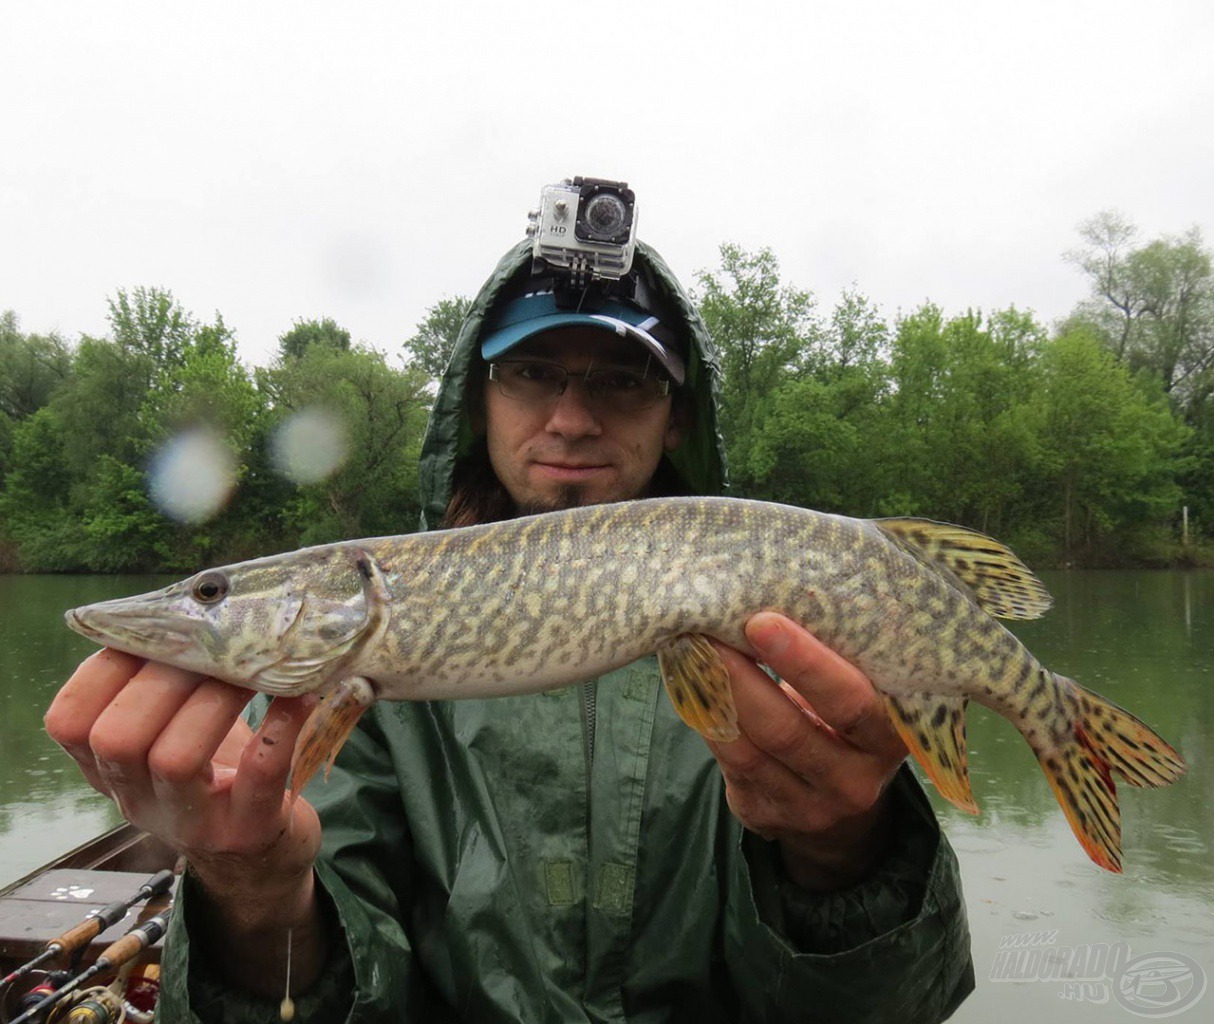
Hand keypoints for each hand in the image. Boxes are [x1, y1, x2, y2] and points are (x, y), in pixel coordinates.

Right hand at [44, 648, 321, 929]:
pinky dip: (279, 730)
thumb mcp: (178, 734)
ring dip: (215, 700)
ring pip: (174, 759)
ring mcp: (192, 823)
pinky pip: (259, 778)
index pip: (69, 721)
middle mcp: (139, 799)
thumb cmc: (219, 774)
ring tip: (256, 672)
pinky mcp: (250, 832)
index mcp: (111, 768)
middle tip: (213, 651)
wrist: (262, 858)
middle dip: (163, 680)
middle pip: (116, 737)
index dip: (102, 671)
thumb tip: (192, 601)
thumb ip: (169, 683)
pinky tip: (299, 698)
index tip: (153, 635)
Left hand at [708, 613, 907, 890]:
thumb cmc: (846, 717)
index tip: (763, 621)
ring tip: (690, 648)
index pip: (853, 703)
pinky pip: (729, 764)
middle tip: (709, 631)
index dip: (807, 664)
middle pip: (790, 732)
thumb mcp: (863, 691)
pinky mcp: (765, 816)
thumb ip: (839, 658)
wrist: (841, 803)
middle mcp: (856, 781)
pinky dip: (706, 719)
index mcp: (891, 737)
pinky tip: (691, 683)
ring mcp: (810, 807)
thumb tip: (777, 588)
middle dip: (744, 679)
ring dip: (715, 696)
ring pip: (751, 751)